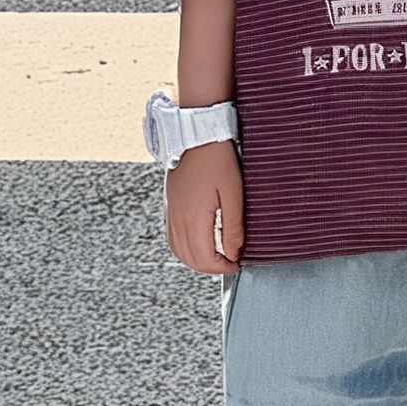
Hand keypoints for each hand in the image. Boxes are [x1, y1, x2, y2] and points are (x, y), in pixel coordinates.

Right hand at [165, 139, 243, 272]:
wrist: (196, 138)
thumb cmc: (218, 161)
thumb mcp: (233, 194)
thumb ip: (233, 227)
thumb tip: (234, 253)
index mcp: (194, 218)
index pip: (204, 258)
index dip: (222, 267)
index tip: (236, 264)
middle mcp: (178, 219)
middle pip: (190, 259)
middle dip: (210, 267)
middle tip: (229, 263)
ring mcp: (171, 213)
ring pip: (178, 251)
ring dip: (196, 260)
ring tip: (216, 257)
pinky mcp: (170, 207)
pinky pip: (173, 238)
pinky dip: (185, 249)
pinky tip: (199, 244)